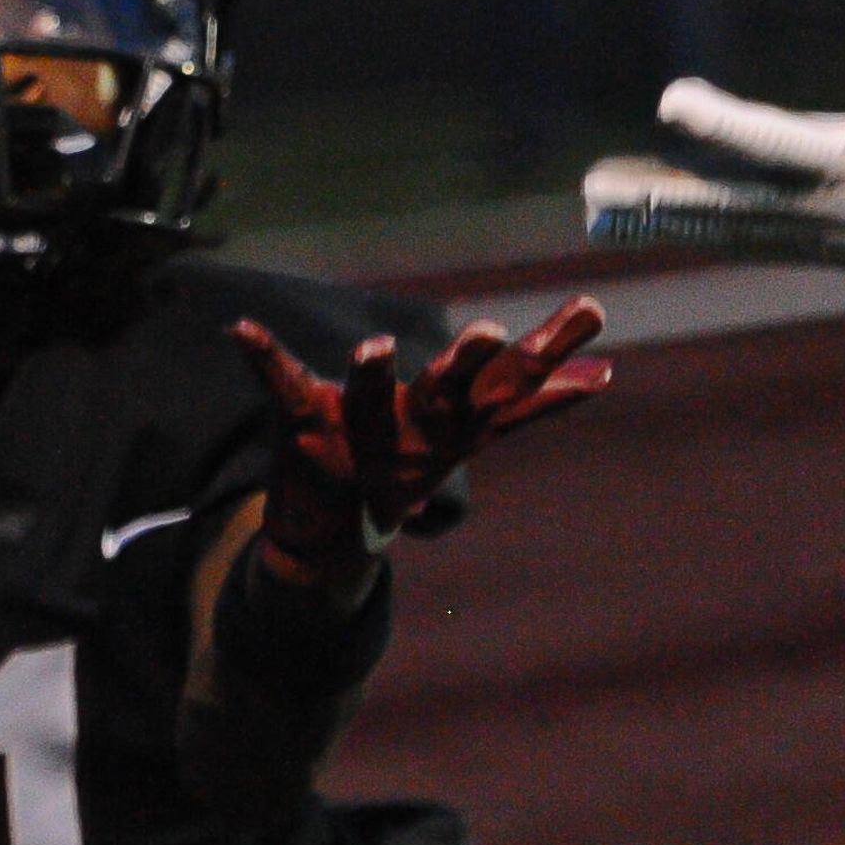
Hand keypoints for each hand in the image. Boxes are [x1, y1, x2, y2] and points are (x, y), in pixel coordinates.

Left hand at [228, 300, 610, 591]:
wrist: (331, 537)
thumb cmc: (409, 465)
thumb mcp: (475, 430)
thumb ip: (537, 398)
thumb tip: (606, 375)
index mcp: (457, 421)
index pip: (514, 380)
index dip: (554, 346)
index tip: (591, 306)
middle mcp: (413, 428)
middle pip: (448, 390)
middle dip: (468, 363)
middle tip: (492, 333)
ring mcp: (356, 430)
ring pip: (366, 397)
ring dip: (369, 374)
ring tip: (371, 346)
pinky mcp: (303, 424)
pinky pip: (281, 384)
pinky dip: (261, 356)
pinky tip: (239, 330)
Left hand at [581, 7, 844, 323]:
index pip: (776, 139)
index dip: (722, 120)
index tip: (671, 100)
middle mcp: (821, 207)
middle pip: (726, 199)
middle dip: (659, 195)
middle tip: (593, 192)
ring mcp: (811, 231)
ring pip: (722, 222)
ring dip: (658, 216)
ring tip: (595, 207)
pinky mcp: (809, 241)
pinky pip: (737, 234)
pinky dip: (688, 227)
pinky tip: (643, 222)